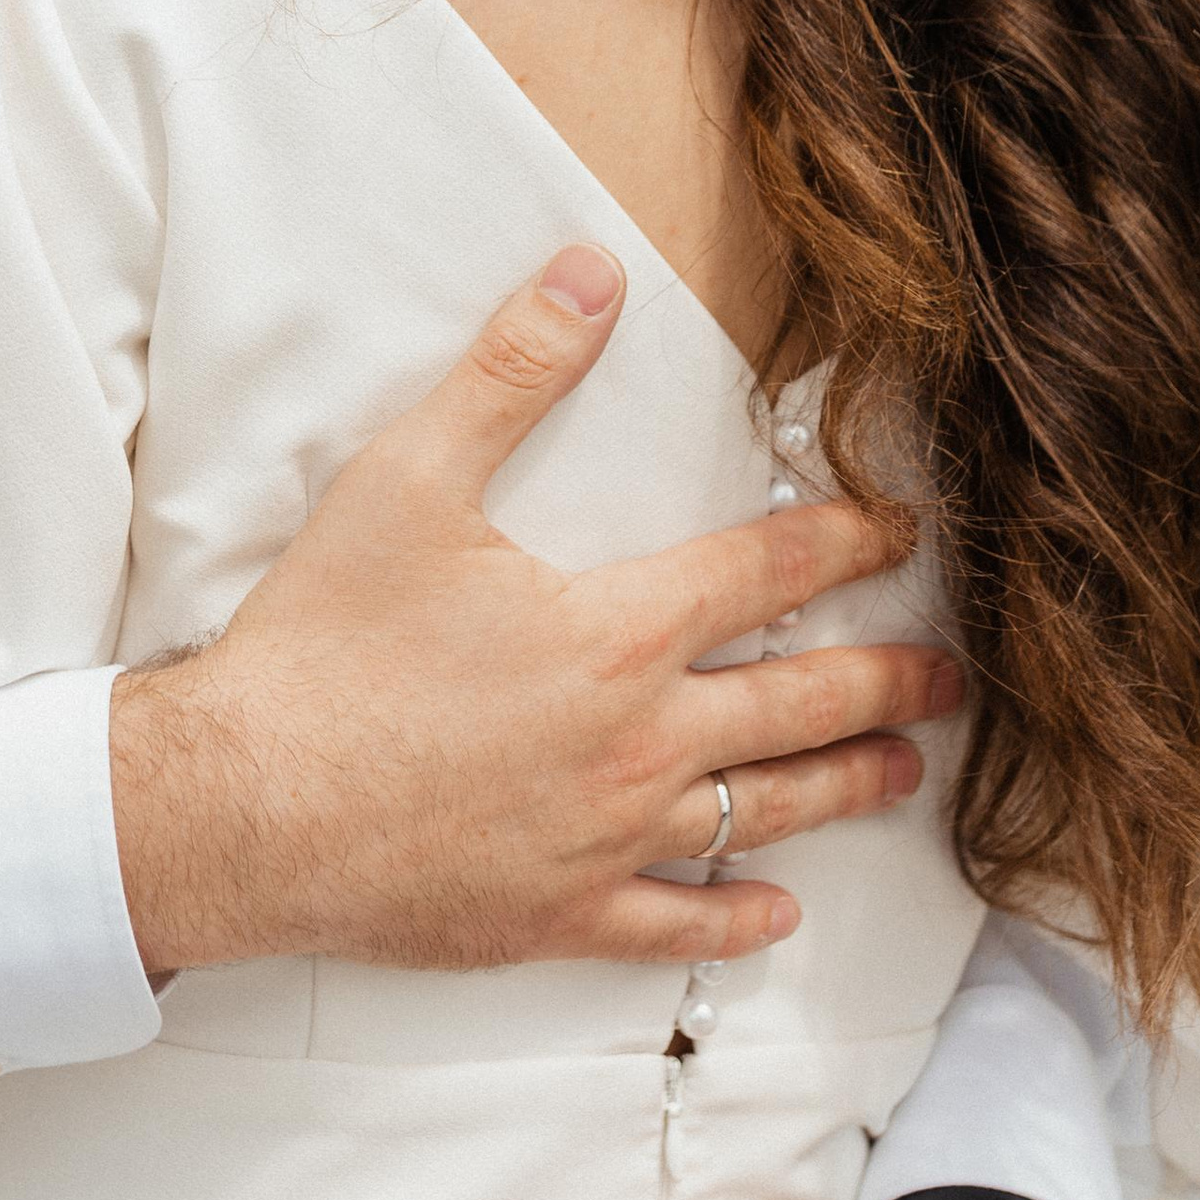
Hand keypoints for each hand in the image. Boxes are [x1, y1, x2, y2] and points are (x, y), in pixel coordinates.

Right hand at [107, 246, 962, 978]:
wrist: (246, 805)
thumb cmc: (323, 643)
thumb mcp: (408, 479)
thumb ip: (510, 372)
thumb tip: (591, 274)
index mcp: (614, 630)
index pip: (764, 573)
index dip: (845, 542)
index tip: (901, 529)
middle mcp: (638, 740)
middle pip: (798, 704)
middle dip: (886, 682)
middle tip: (952, 677)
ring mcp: (606, 840)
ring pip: (761, 813)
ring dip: (843, 786)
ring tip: (904, 772)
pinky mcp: (559, 915)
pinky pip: (676, 924)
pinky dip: (737, 918)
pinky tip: (777, 912)